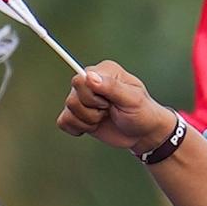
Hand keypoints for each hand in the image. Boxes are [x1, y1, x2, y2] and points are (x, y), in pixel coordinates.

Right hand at [56, 62, 181, 152]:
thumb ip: (112, 87)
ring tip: (104, 118)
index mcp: (103, 71)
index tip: (109, 103)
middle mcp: (89, 82)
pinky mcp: (77, 115)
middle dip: (92, 112)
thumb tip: (89, 76)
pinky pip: (63, 122)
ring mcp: (82, 98)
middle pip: (71, 98)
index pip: (80, 80)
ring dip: (88, 121)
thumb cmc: (142, 113)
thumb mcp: (132, 99)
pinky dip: (78, 128)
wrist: (143, 133)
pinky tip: (93, 127)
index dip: (92, 97)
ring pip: (68, 111)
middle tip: (109, 111)